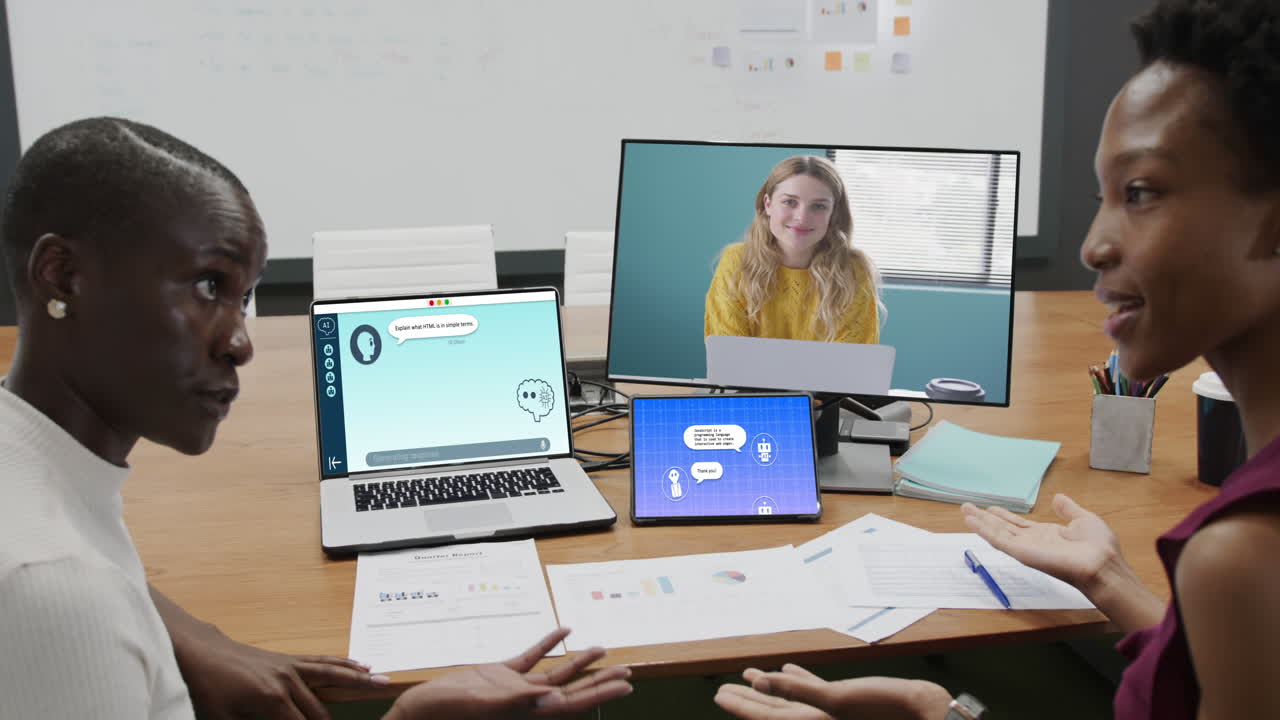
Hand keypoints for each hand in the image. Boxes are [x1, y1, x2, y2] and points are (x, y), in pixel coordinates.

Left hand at [179, 631, 388, 719]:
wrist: (201, 653)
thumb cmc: (209, 688)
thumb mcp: (225, 719)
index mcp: (272, 699)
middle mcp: (288, 680)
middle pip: (320, 711)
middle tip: (366, 719)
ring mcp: (291, 666)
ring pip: (333, 676)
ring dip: (359, 681)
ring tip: (383, 682)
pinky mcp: (290, 659)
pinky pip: (323, 662)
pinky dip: (344, 664)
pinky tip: (361, 665)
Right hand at [388, 628, 631, 719]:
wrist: (421, 708)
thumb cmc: (447, 713)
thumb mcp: (484, 705)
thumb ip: (517, 701)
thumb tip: (550, 698)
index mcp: (528, 714)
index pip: (574, 704)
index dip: (601, 694)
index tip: (625, 685)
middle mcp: (527, 702)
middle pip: (573, 690)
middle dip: (600, 680)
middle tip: (628, 670)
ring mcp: (514, 688)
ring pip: (555, 674)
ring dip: (579, 662)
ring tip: (603, 650)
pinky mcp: (500, 675)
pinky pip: (530, 658)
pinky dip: (547, 644)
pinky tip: (562, 631)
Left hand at [715, 664, 950, 719]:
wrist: (926, 714)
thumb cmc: (885, 710)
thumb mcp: (835, 700)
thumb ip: (796, 691)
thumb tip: (758, 683)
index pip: (766, 717)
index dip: (741, 706)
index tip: (720, 696)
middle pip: (773, 711)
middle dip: (749, 700)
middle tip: (724, 689)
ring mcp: (831, 713)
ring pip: (792, 701)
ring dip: (771, 688)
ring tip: (751, 675)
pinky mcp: (845, 703)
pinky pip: (815, 692)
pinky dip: (800, 680)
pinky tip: (788, 669)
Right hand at [961, 493, 1122, 592]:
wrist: (1101, 565)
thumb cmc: (1098, 547)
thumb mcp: (1083, 519)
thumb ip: (1068, 510)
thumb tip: (1058, 498)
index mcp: (1046, 534)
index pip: (1019, 524)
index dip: (1004, 515)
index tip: (990, 508)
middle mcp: (1033, 541)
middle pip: (1003, 528)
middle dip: (985, 518)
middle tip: (968, 508)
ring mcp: (1026, 548)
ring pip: (997, 532)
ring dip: (980, 522)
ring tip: (965, 511)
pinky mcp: (1022, 553)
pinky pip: (999, 540)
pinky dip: (984, 530)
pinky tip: (972, 522)